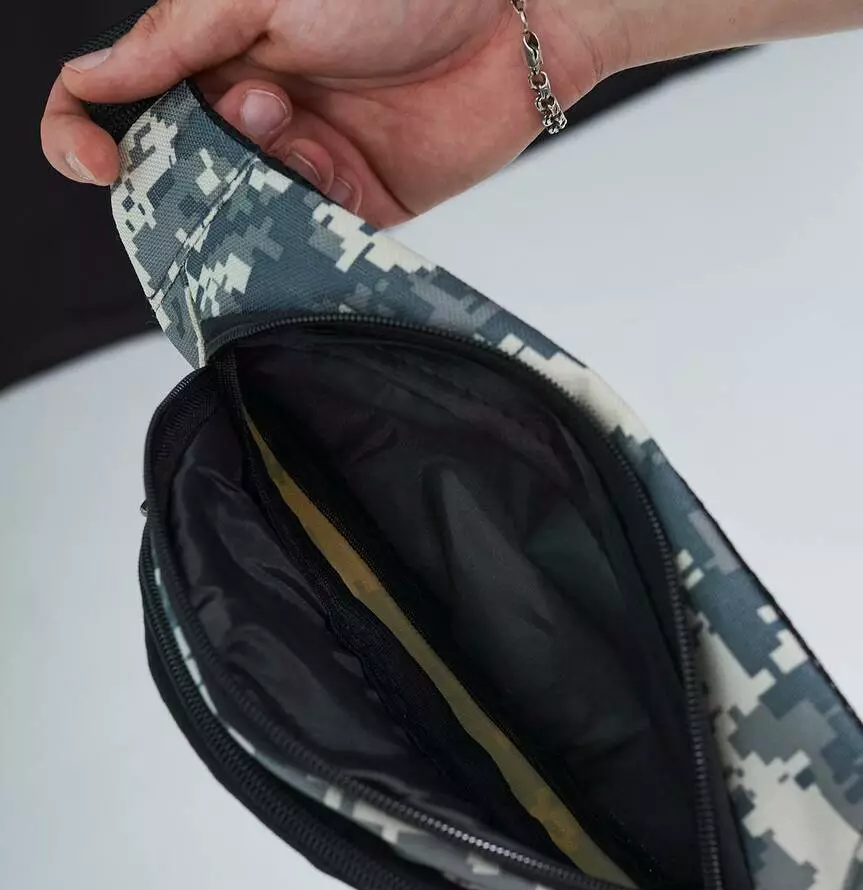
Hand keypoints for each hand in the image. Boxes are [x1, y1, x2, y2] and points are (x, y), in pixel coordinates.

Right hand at [41, 0, 601, 226]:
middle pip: (174, 169)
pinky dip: (300, 212)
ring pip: (233, 210)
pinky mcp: (350, 206)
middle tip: (252, 112)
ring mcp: (298, 160)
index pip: (113, 99)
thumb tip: (91, 82)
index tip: (97, 164)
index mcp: (211, 47)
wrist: (515, 20)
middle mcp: (247, 107)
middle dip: (191, 159)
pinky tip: (333, 163)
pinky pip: (298, 235)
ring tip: (299, 121)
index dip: (83, 135)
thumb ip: (173, 43)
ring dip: (251, 180)